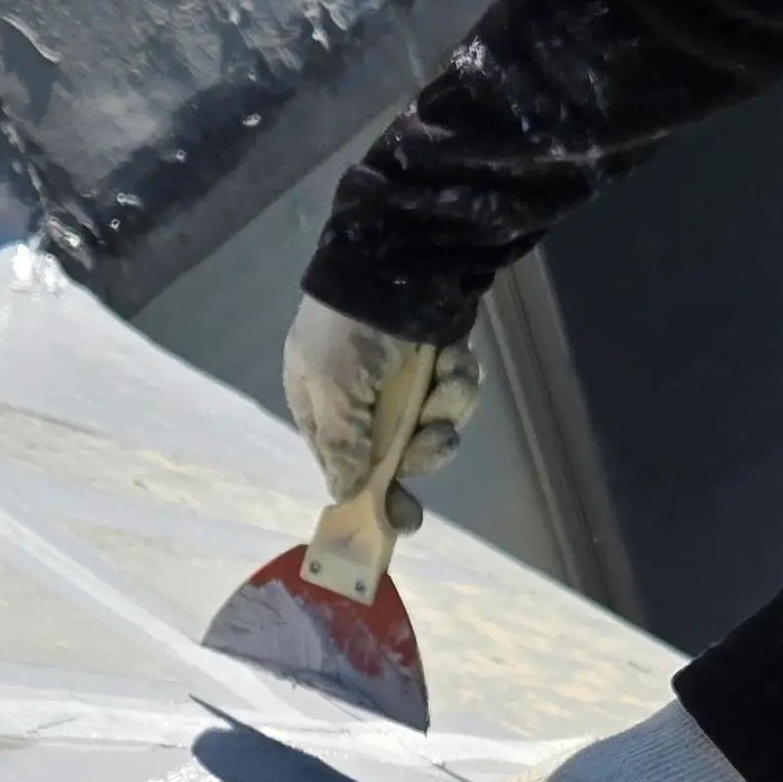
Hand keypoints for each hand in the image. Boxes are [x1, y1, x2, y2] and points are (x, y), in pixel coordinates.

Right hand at [283, 297, 481, 532]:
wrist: (400, 261)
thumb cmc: (352, 331)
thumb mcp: (332, 391)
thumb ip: (339, 446)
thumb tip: (342, 494)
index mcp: (323, 405)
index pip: (346, 465)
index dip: (374, 494)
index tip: (402, 521)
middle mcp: (363, 398)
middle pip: (399, 454)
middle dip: (424, 450)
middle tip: (437, 440)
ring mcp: (404, 379)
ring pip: (435, 424)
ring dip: (446, 408)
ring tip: (447, 381)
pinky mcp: (437, 360)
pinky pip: (456, 391)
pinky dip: (459, 378)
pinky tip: (454, 358)